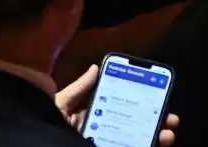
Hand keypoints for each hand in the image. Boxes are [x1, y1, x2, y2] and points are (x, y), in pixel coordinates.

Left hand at [56, 65, 179, 145]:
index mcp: (89, 118)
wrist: (37, 139)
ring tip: (168, 131)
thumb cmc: (46, 120)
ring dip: (155, 134)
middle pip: (131, 125)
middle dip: (152, 119)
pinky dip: (146, 145)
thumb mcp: (62, 103)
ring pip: (134, 138)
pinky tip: (157, 142)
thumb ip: (79, 88)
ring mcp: (105, 141)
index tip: (154, 94)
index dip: (137, 102)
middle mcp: (100, 132)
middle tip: (169, 115)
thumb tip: (95, 68)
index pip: (117, 108)